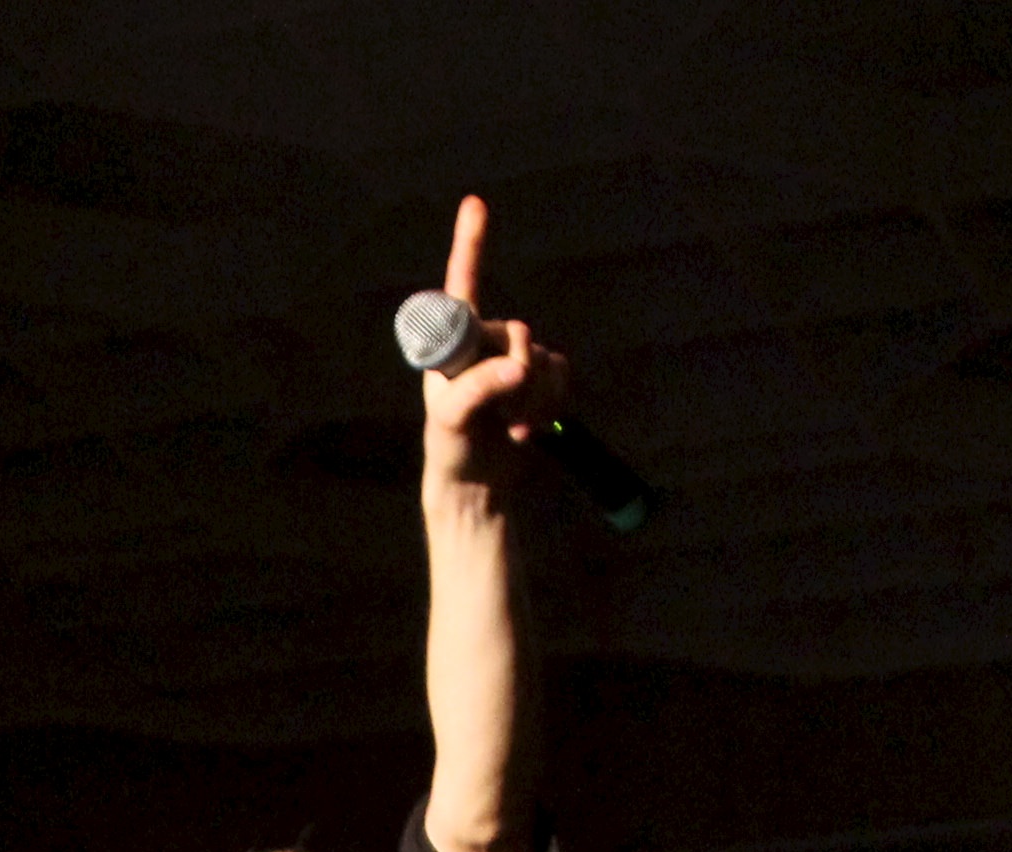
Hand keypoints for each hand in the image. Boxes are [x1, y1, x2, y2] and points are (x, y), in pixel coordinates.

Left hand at [416, 194, 571, 505]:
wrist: (476, 488)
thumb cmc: (451, 450)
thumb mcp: (453, 421)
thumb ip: (479, 389)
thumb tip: (519, 366)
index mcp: (453, 344)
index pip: (462, 287)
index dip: (471, 244)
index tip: (475, 203)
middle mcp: (483, 344)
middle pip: (520, 334)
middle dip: (519, 377)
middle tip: (502, 416)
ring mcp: (513, 360)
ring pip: (545, 358)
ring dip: (535, 399)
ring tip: (512, 428)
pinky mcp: (538, 380)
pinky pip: (560, 374)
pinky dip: (551, 404)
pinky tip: (528, 430)